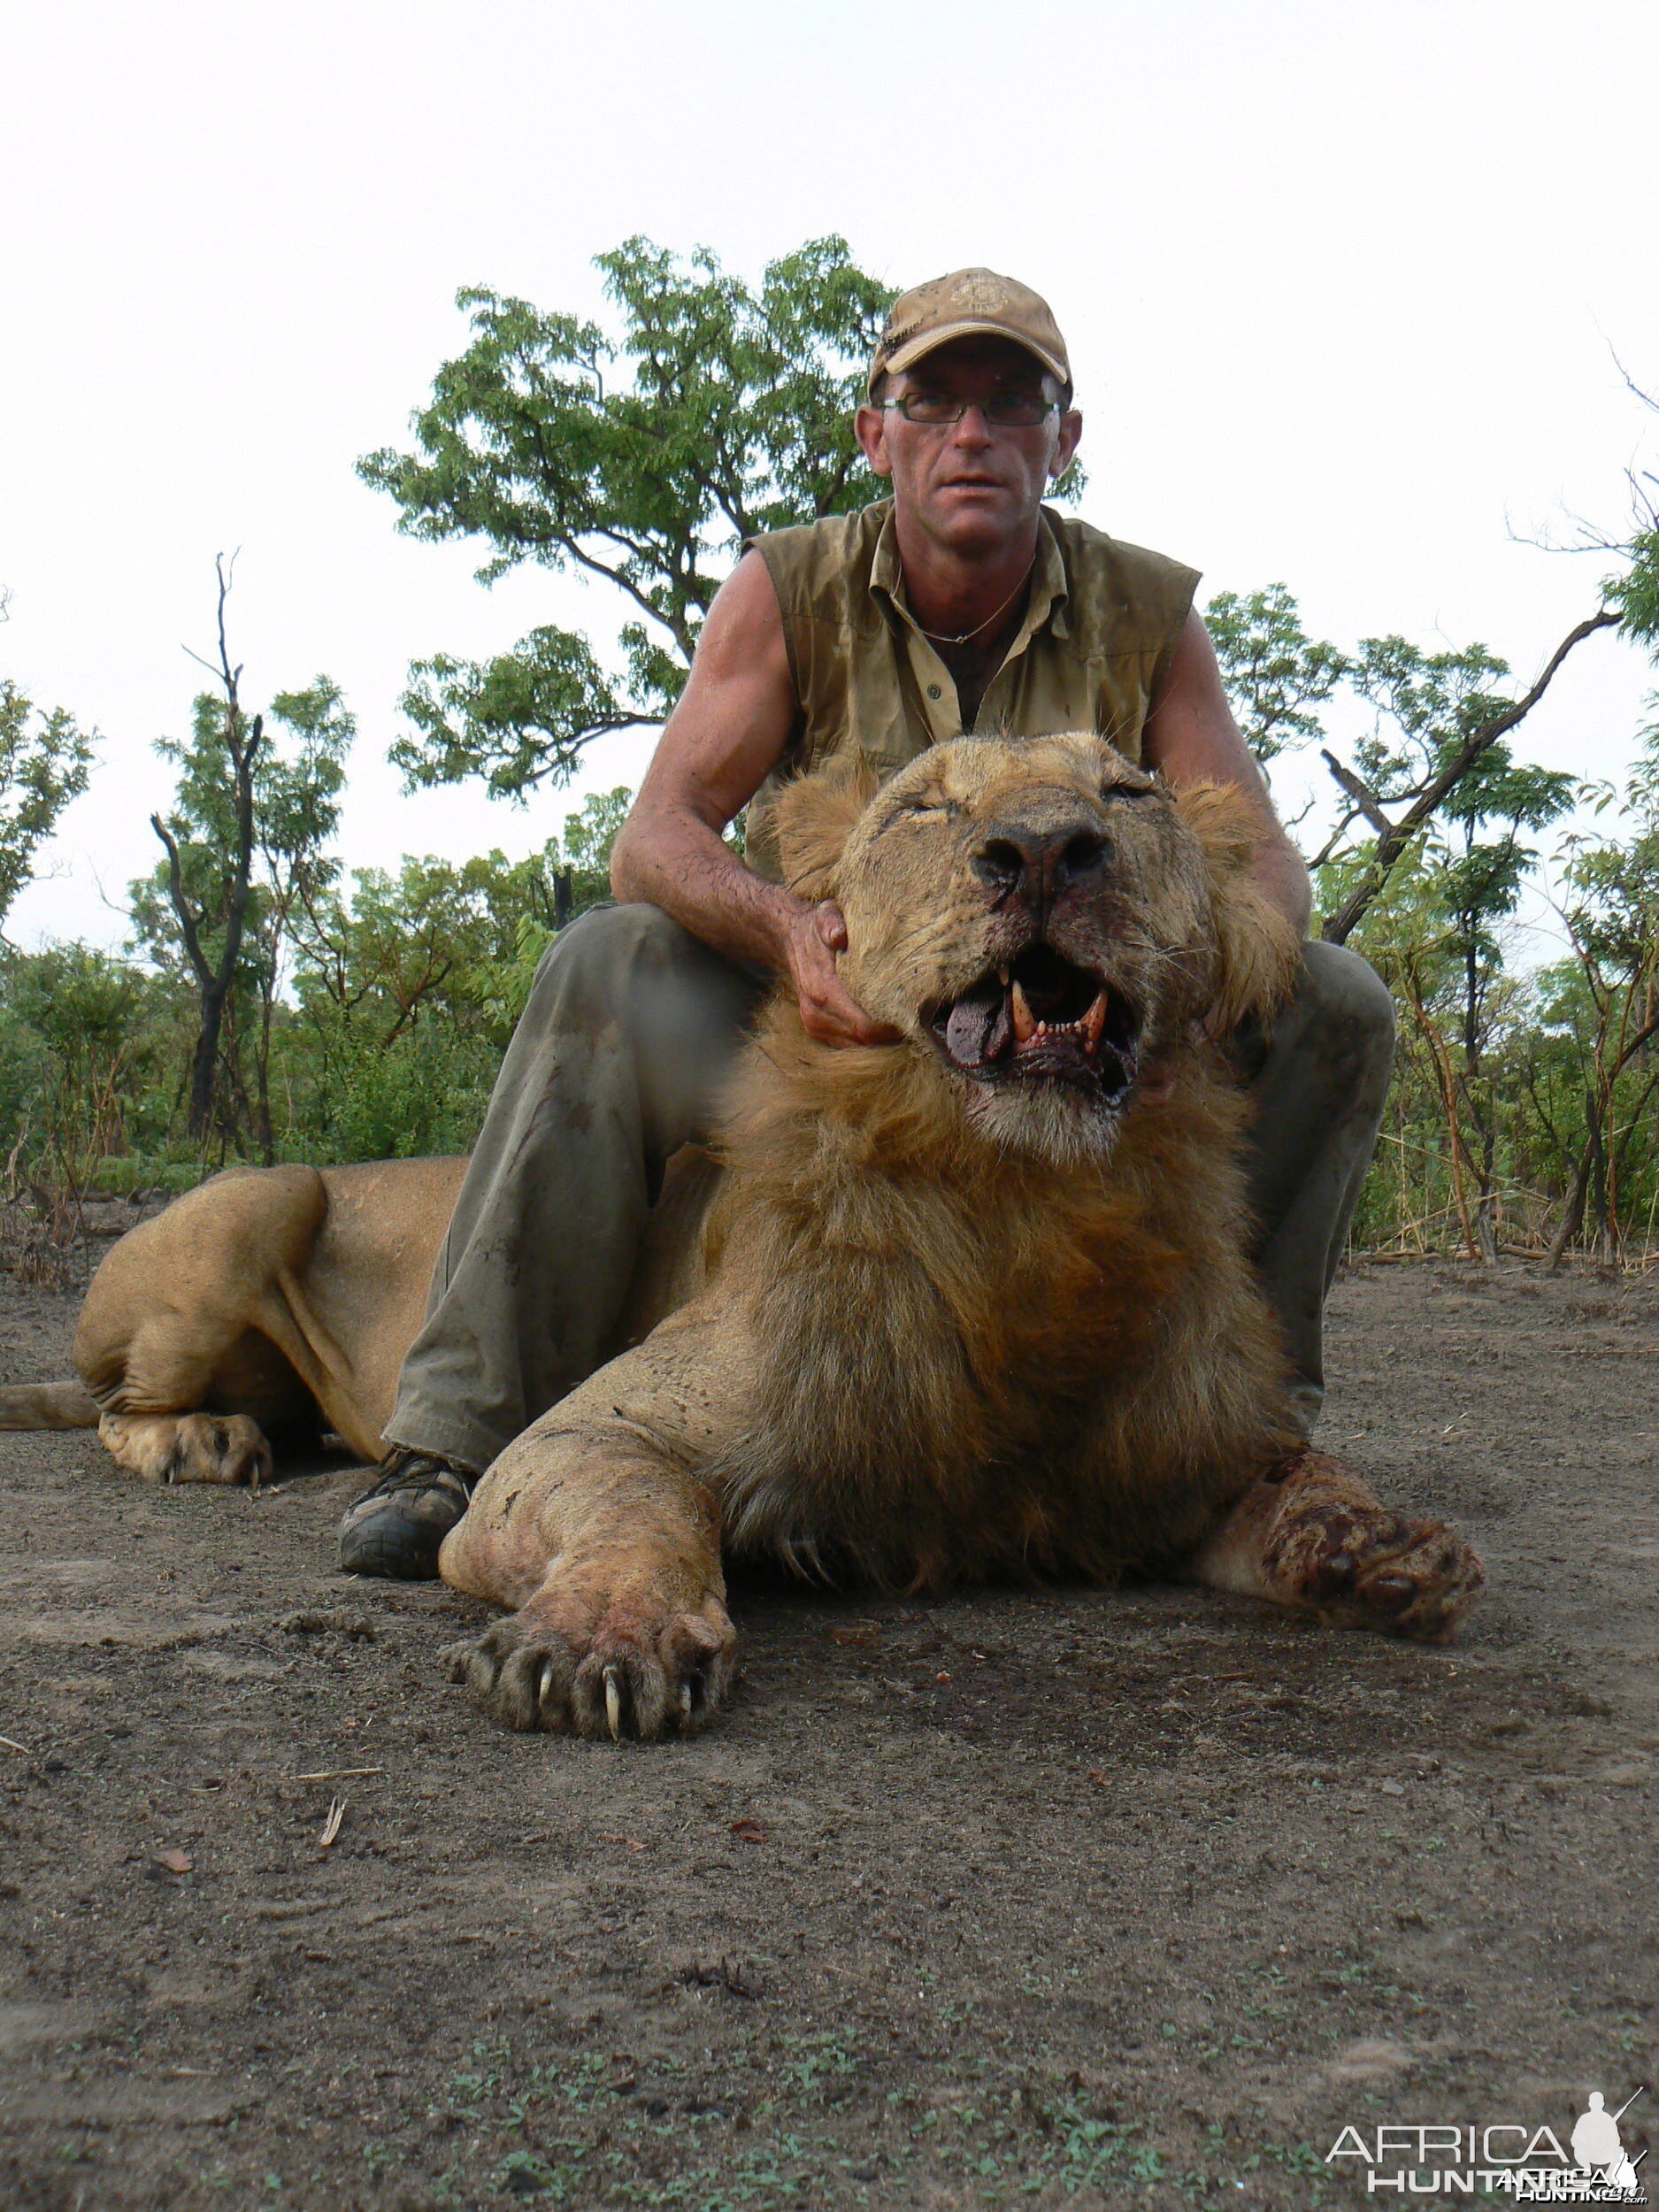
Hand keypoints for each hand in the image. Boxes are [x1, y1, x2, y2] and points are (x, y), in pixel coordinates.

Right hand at [785, 901, 900, 1048]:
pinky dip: (865, 1039)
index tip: (913, 1017)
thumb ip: (833, 924)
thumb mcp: (827, 915)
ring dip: (879, 1040)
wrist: (791, 938)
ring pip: (856, 1046)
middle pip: (863, 1040)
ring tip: (901, 1023)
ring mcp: (814, 1023)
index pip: (864, 1024)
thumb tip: (839, 936)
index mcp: (822, 989)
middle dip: (890, 1035)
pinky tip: (880, 1024)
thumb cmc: (817, 927)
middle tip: (915, 1022)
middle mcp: (816, 1012)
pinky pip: (846, 1044)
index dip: (891, 1027)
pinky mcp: (815, 1028)